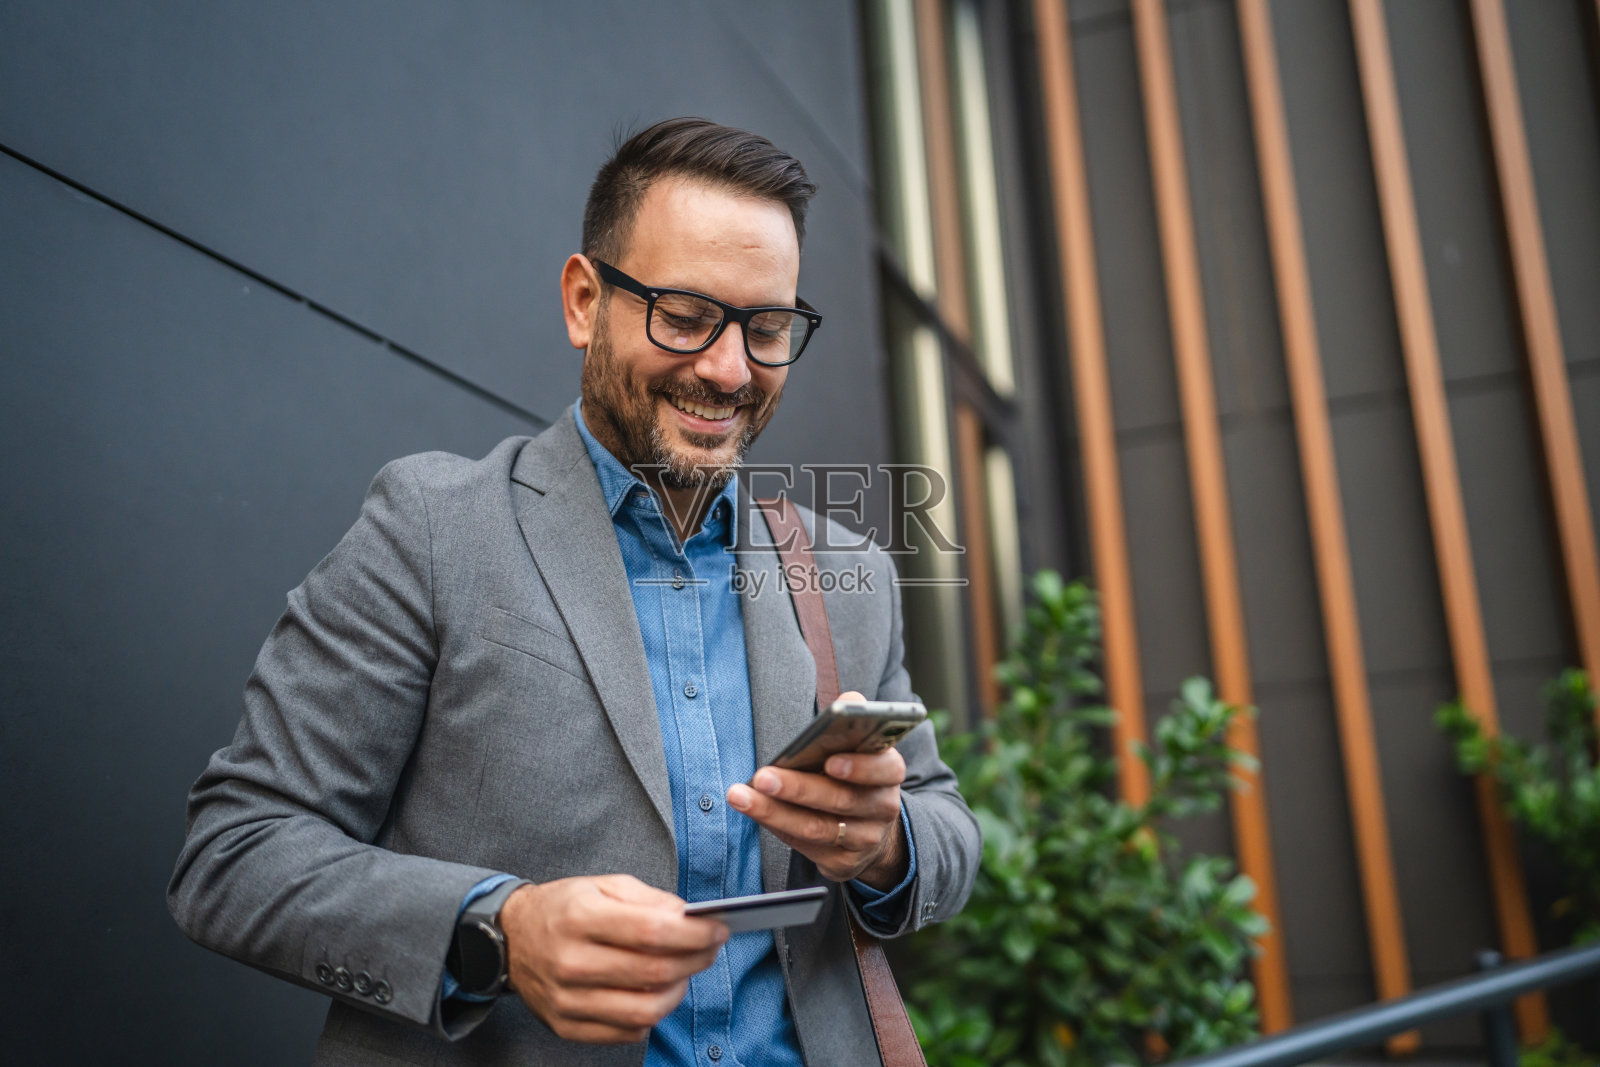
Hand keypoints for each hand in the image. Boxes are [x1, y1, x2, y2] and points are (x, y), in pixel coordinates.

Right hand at [500, 874, 727, 1043]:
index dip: (695, 933)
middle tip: (710, 948)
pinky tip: (654, 993)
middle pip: (654, 973)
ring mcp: (567, 1000)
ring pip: (645, 1011)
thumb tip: (689, 917)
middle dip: (696, 960)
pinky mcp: (566, 1026)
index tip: (718, 930)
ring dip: (678, 992)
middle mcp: (570, 962)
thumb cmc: (563, 908)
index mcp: (580, 918)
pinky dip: (651, 1015)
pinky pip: (627, 1032)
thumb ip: (649, 899)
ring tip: (685, 973)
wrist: (511, 939)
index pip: (653, 932)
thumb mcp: (603, 886)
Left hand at [726, 692, 908, 888]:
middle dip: (798, 788)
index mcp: (889, 772)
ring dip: (774, 812)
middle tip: (762, 776)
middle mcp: (882, 808)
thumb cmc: (855, 774)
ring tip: (741, 796)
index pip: (883, 768)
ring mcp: (864, 839)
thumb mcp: (861, 746)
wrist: (870, 826)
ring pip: (817, 828)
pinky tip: (754, 812)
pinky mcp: (844, 863)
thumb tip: (848, 701)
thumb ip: (855, 720)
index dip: (860, 766)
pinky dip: (777, 828)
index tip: (830, 761)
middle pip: (840, 799)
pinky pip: (806, 847)